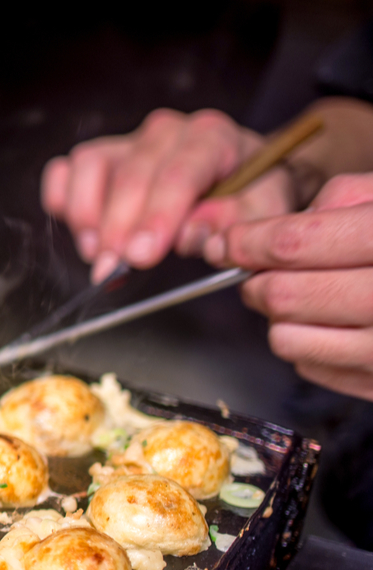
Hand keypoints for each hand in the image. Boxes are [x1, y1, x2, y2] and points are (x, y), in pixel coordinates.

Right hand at [40, 108, 296, 281]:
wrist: (245, 173)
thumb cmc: (253, 191)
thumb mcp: (267, 207)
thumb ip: (237, 219)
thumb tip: (192, 235)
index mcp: (212, 138)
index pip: (177, 174)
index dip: (156, 217)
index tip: (141, 255)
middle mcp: (166, 133)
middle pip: (130, 175)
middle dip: (118, 228)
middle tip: (112, 270)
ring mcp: (130, 141)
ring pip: (90, 165)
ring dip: (87, 215)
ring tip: (99, 253)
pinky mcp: (102, 156)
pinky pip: (67, 170)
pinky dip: (64, 200)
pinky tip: (83, 232)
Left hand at [206, 173, 372, 399]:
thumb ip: (342, 200)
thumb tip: (275, 231)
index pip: (298, 244)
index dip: (249, 243)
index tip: (228, 244)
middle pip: (286, 296)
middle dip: (257, 283)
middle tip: (256, 274)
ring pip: (291, 341)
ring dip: (281, 320)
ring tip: (301, 301)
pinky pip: (317, 370)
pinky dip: (309, 349)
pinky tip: (333, 327)